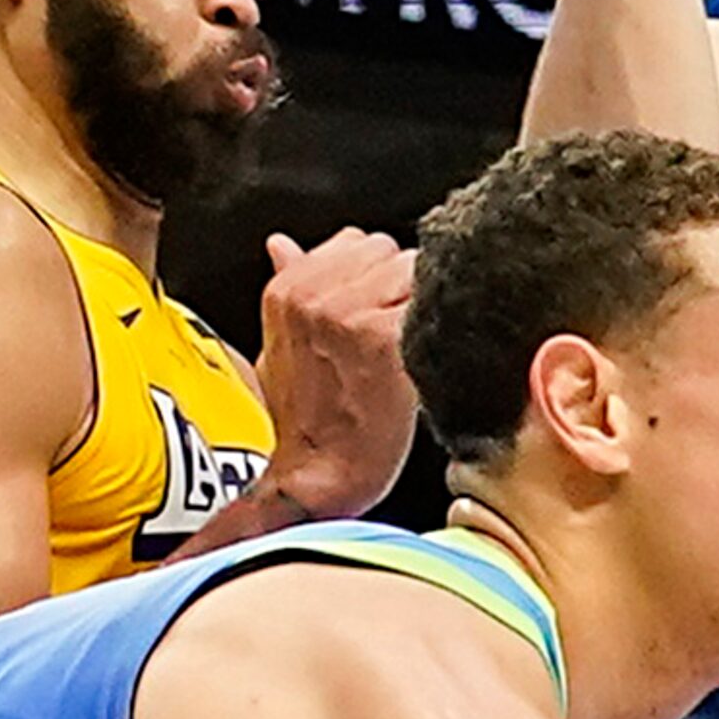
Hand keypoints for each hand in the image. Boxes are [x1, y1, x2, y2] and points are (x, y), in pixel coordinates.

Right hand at [252, 228, 417, 518]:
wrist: (321, 476)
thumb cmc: (308, 420)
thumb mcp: (280, 346)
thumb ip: (291, 285)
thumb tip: (281, 244)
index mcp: (287, 290)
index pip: (357, 242)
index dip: (377, 277)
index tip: (377, 314)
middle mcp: (312, 294)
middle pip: (389, 249)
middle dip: (400, 284)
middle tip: (393, 335)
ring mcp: (345, 312)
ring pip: (414, 267)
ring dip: (422, 301)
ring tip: (406, 347)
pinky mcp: (382, 335)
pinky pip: (429, 301)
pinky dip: (437, 326)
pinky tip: (423, 358)